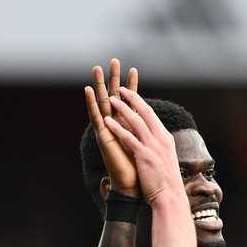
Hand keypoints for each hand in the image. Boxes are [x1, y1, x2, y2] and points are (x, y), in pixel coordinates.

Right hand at [84, 59, 140, 196]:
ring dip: (99, 84)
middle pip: (114, 96)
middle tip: (113, 60)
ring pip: (103, 102)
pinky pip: (95, 116)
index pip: (130, 102)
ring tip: (96, 68)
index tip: (134, 70)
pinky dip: (91, 102)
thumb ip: (148, 136)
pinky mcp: (102, 136)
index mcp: (128, 127)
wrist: (134, 186)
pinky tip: (87, 89)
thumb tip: (159, 131)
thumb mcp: (148, 147)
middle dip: (113, 79)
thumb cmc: (142, 171)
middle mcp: (117, 126)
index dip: (132, 87)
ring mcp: (108, 130)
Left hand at [104, 87, 185, 204]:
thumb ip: (160, 148)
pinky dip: (117, 128)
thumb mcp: (166, 160)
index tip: (131, 96)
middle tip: (120, 89)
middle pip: (145, 112)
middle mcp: (161, 139)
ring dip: (122, 108)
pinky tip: (106, 121)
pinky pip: (128, 137)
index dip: (141, 104)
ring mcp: (153, 147)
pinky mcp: (144, 156)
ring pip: (136, 121)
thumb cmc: (167, 183)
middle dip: (132, 98)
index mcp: (166, 139)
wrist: (170, 198)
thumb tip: (155, 143)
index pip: (152, 117)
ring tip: (110, 99)